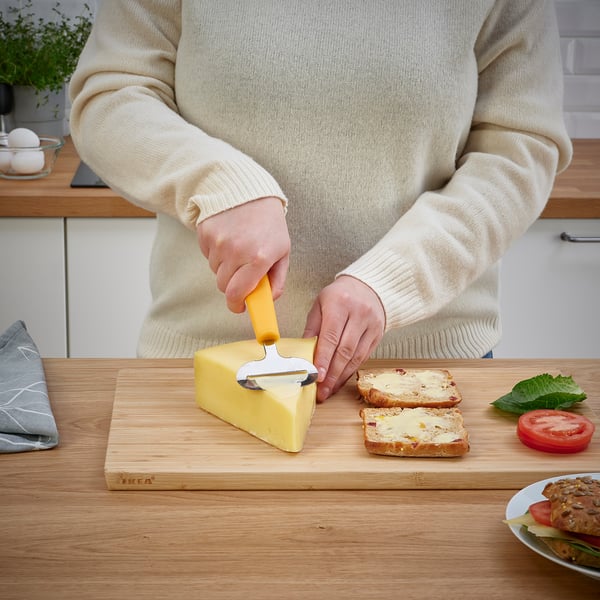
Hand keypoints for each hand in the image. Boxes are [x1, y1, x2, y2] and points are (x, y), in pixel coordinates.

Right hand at [197, 197, 289, 312]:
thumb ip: (277, 279)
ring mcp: (218, 242)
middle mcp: (236, 251)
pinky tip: (228, 238)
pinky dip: (216, 252)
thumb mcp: (282, 250)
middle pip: (223, 286)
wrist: (248, 190)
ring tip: (238, 249)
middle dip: (232, 285)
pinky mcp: (205, 233)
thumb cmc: (269, 223)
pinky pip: (208, 255)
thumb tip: (268, 300)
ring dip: (225, 267)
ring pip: (215, 271)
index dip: (236, 305)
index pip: (237, 293)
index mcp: (259, 258)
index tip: (239, 307)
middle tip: (242, 275)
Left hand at [303, 275, 384, 401]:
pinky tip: (340, 379)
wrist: (368, 287)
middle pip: (345, 350)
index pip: (331, 336)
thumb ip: (312, 328)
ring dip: (341, 376)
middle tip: (322, 391)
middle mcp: (359, 314)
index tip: (317, 376)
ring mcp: (371, 325)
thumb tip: (303, 353)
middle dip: (332, 374)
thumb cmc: (339, 296)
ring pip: (356, 356)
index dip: (324, 358)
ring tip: (329, 389)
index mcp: (340, 304)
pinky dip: (351, 371)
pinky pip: (364, 357)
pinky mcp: (378, 334)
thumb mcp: (320, 305)